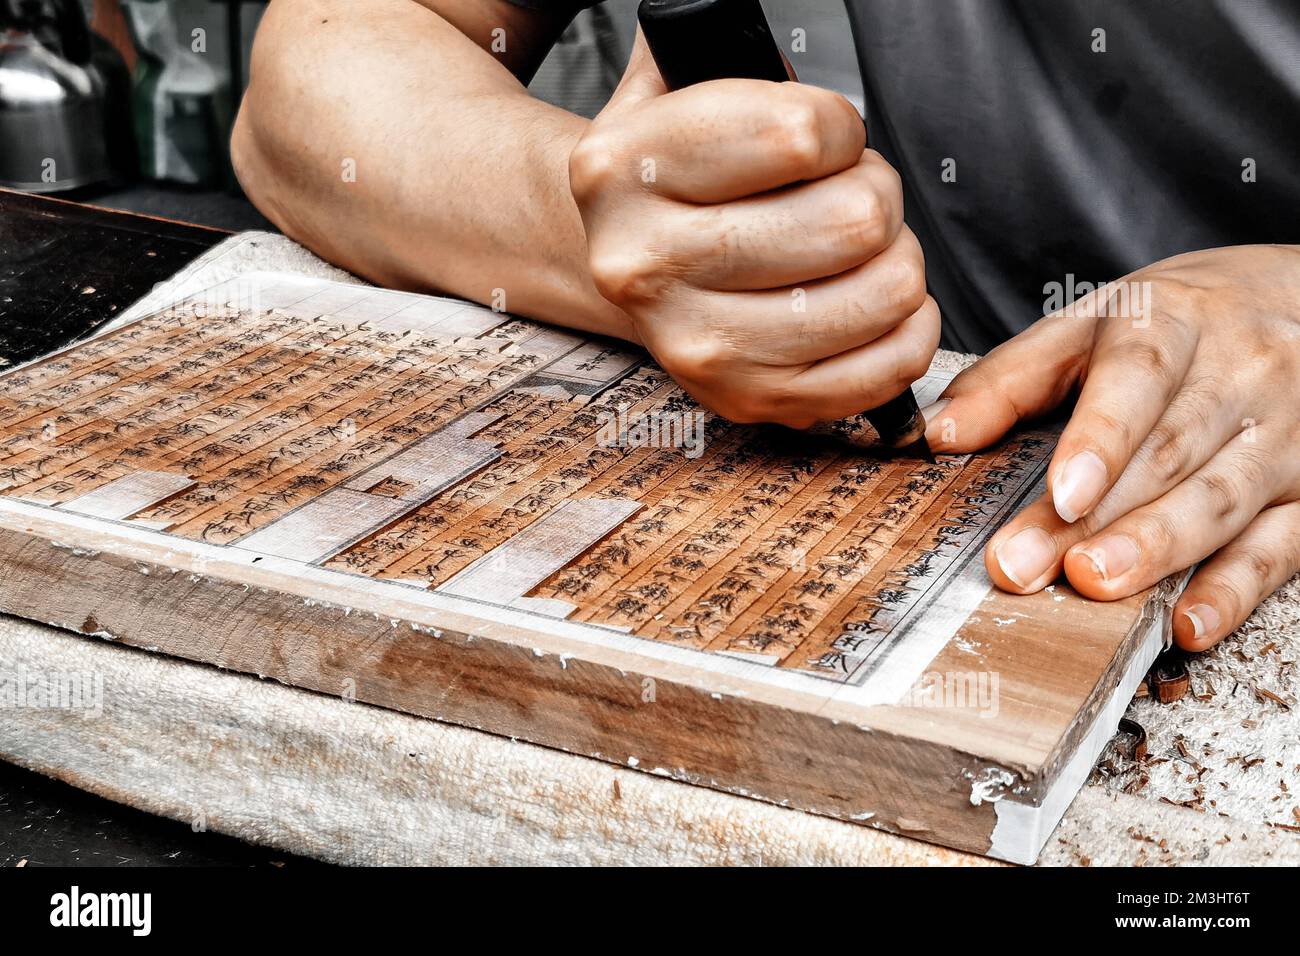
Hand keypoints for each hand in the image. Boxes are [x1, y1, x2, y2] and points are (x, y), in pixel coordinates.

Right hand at [567, 32, 938, 428]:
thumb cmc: (673, 175)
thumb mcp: (668, 87)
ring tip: (859, 252)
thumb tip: (750, 20)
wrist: (621, 261)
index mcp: (622, 169)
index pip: (803, 134)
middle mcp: (642, 264)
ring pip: (878, 295)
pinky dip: (908, 332)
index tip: (823, 140)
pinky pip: (882, 370)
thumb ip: (712, 39)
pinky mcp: (744, 399)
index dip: (841, 129)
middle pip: (852, 220)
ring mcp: (693, 345)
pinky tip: (881, 305)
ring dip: (896, 264)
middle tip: (850, 197)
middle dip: (876, 195)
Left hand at [924, 245, 1299, 650]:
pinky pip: (1277, 545)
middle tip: (1027, 566)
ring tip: (1095, 585)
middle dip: (1095, 517)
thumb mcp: (1090, 324)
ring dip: (1157, 549)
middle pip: (1165, 453)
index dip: (1100, 438)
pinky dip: (1233, 590)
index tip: (1059, 493)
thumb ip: (1011, 378)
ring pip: (1221, 498)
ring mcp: (1284, 434)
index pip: (1138, 378)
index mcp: (1174, 321)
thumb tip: (937, 432)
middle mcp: (1239, 374)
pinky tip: (1188, 624)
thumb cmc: (1178, 321)